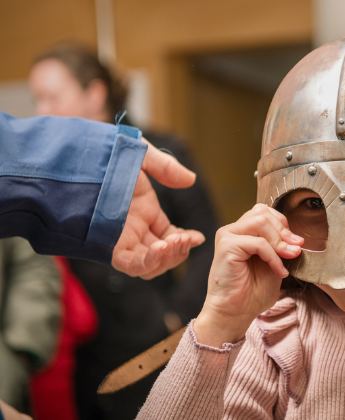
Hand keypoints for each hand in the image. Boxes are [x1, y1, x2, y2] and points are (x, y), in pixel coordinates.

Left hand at [111, 142, 205, 278]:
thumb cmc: (102, 155)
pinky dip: (148, 262)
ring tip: (175, 243)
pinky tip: (161, 249)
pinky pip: (129, 264)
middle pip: (162, 255)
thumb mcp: (140, 156)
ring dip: (167, 259)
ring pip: (149, 264)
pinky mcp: (106, 246)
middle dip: (179, 251)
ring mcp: (120, 239)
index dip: (185, 240)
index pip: (170, 236)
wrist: (72, 160)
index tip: (197, 237)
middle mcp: (133, 229)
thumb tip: (190, 180)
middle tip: (186, 239)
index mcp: (144, 212)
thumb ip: (166, 168)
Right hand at [194, 204, 302, 346]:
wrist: (235, 313)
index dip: (283, 224)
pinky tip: (278, 270)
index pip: (265, 212)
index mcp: (243, 233)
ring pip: (260, 221)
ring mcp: (227, 236)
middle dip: (284, 230)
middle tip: (296, 249)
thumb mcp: (274, 264)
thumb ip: (282, 248)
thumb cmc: (251, 293)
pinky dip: (273, 256)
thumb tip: (297, 239)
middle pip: (263, 212)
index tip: (297, 243)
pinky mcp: (226, 246)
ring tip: (289, 257)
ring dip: (280, 240)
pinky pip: (258, 242)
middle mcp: (233, 231)